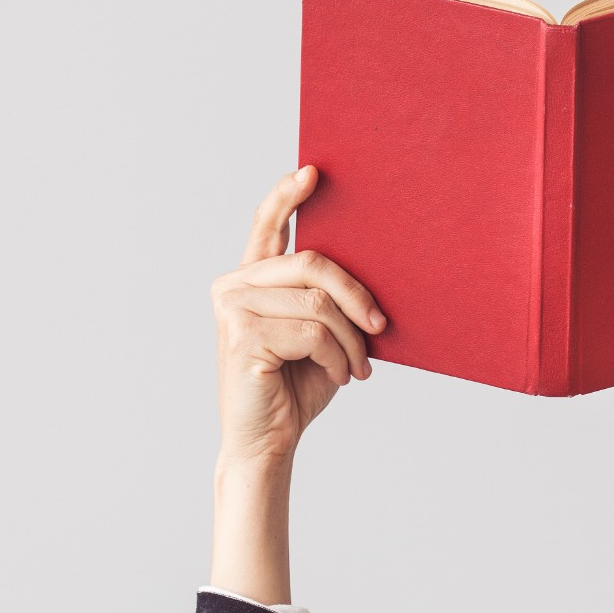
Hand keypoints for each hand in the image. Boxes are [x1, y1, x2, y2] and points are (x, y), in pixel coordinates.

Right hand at [212, 165, 384, 466]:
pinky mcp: (242, 336)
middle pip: (313, 263)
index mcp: (251, 279)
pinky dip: (336, 358)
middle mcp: (234, 286)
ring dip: (350, 339)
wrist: (268, 442)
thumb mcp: (318, 334)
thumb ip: (327, 298)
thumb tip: (373, 269)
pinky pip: (313, 332)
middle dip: (357, 295)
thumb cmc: (296, 386)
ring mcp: (233, 309)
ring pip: (319, 303)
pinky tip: (338, 377)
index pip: (267, 225)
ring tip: (357, 366)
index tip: (313, 170)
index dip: (288, 195)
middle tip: (381, 326)